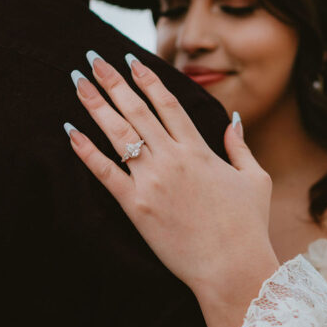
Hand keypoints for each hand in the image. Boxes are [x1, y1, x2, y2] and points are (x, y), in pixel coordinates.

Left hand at [66, 52, 277, 326]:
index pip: (167, 103)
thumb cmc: (248, 227)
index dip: (146, 79)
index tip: (130, 60)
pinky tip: (70, 131)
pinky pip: (106, 173)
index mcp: (199, 149)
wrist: (232, 267)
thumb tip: (234, 120)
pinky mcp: (137, 207)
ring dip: (95, 105)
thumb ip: (240, 147)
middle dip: (112, 81)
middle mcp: (172, 158)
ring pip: (119, 134)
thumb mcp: (256, 179)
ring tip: (78, 82)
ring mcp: (153, 181)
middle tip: (93, 58)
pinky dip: (86, 151)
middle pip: (136, 110)